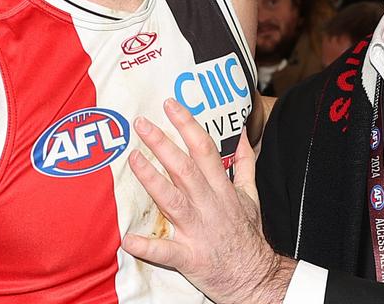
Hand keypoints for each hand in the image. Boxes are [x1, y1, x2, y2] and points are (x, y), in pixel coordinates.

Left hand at [121, 98, 294, 303]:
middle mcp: (209, 206)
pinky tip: (127, 238)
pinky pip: (166, 252)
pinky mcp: (189, 257)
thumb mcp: (252, 196)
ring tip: (132, 160)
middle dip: (162, 143)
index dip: (187, 125)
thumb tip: (242, 134)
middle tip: (140, 123)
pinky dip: (147, 246)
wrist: (256, 278)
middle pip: (185, 169)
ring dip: (151, 180)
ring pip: (173, 201)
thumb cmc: (248, 236)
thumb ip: (245, 164)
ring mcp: (198, 231)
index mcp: (222, 190)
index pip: (204, 149)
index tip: (170, 104)